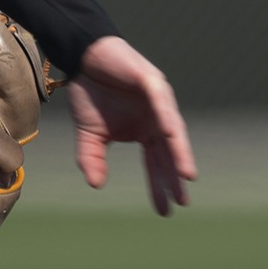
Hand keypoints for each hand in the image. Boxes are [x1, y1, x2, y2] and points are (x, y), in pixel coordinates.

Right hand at [67, 36, 196, 214]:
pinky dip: (167, 120)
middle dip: (175, 176)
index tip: (164, 210)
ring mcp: (157, 100)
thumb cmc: (90, 93)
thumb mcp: (89, 134)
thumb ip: (92, 159)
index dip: (159, 184)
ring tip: (185, 176)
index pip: (156, 162)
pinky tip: (171, 137)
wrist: (82, 58)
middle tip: (182, 201)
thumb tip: (97, 186)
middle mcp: (156, 118)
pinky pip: (161, 104)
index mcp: (144, 130)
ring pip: (172, 130)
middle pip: (169, 152)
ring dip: (180, 152)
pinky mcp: (151, 81)